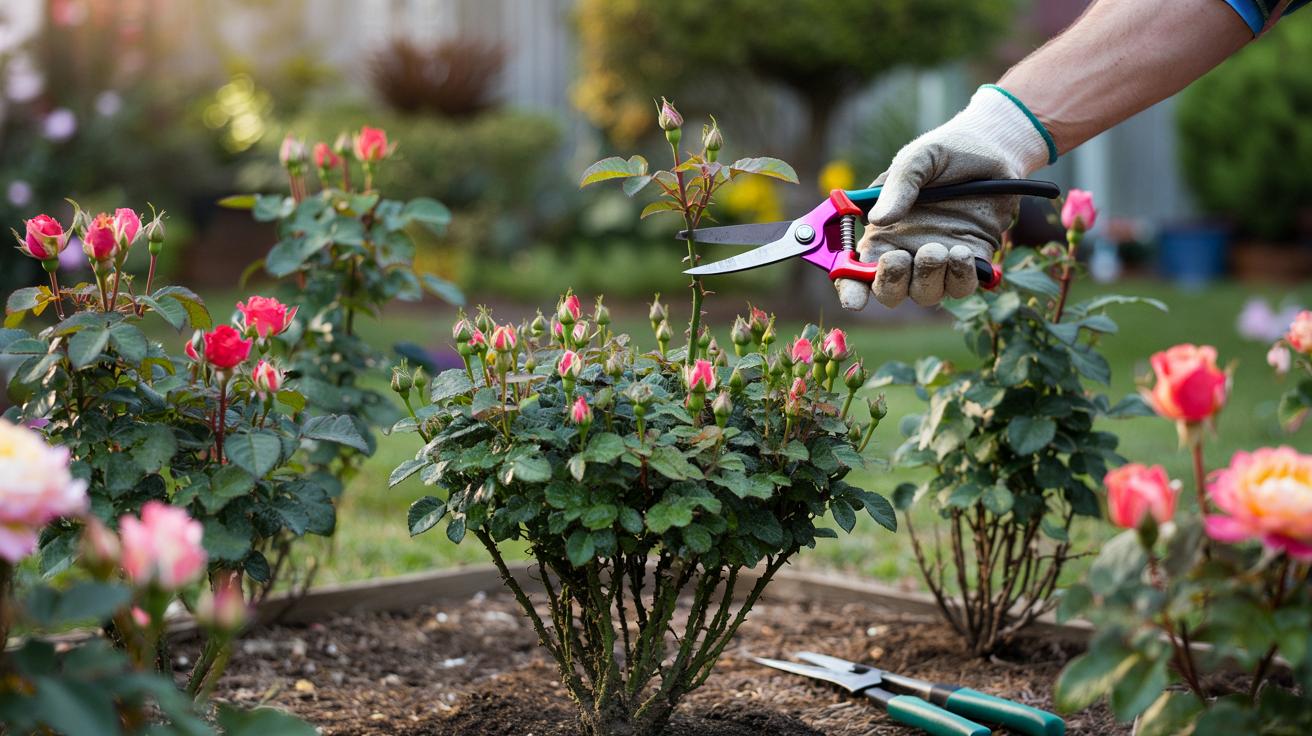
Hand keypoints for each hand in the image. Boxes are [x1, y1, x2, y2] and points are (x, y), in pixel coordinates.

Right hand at [835, 85, 1053, 309]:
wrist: (994, 152)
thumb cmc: (947, 153)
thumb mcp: (918, 159)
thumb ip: (898, 186)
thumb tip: (878, 219)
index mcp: (882, 232)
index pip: (857, 271)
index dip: (851, 290)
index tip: (854, 300)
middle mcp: (907, 252)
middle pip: (889, 292)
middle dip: (890, 284)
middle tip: (898, 258)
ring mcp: (938, 261)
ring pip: (925, 294)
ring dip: (928, 278)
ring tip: (938, 249)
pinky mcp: (970, 261)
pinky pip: (960, 287)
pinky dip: (959, 277)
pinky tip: (962, 253)